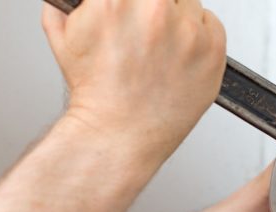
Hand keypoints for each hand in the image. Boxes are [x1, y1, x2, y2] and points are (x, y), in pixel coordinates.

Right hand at [42, 0, 225, 161]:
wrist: (118, 133)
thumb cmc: (94, 92)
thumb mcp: (62, 34)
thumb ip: (69, 1)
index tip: (132, 6)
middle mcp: (154, 10)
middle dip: (151, 5)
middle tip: (145, 27)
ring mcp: (188, 31)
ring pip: (187, 2)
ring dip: (176, 17)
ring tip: (160, 46)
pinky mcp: (212, 51)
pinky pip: (211, 23)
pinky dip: (199, 34)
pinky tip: (180, 55)